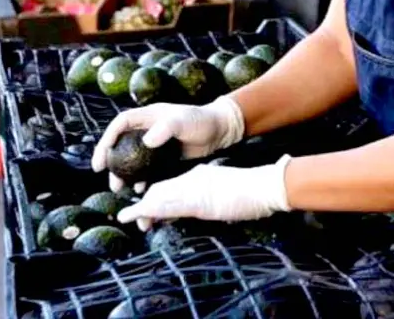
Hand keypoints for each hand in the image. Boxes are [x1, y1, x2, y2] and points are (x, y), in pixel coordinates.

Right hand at [91, 97, 245, 189]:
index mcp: (148, 116)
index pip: (120, 124)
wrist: (220, 130)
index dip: (106, 140)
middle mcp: (148, 129)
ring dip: (124, 173)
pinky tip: (140, 189)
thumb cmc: (201, 120)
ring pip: (132, 158)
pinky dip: (142, 178)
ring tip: (120, 188)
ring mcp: (156, 143)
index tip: (101, 159)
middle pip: (121, 143)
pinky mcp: (164, 155)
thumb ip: (165, 128)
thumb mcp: (183, 120)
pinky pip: (147, 168)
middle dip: (111, 160)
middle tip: (106, 177)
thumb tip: (147, 141)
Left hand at [116, 157, 291, 229]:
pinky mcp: (196, 201)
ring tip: (128, 217)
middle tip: (134, 217)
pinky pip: (167, 206)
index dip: (156, 197)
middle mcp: (193, 178)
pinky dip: (147, 211)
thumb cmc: (255, 190)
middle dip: (146, 203)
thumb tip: (211, 205)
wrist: (265, 185)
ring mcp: (194, 188)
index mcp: (201, 176)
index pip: (172, 186)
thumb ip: (215, 196)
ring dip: (142, 208)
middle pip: (162, 189)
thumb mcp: (229, 192)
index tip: (148, 209)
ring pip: (160, 196)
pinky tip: (136, 215)